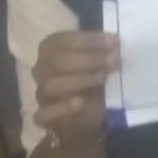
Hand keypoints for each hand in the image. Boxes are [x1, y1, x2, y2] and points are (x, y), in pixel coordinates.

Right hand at [31, 31, 118, 145]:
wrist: (87, 112)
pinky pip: (44, 113)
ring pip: (50, 85)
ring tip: (103, 78)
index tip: (114, 41)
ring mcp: (41, 93)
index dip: (89, 40)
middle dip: (89, 59)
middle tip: (114, 59)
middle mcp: (41, 69)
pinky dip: (62, 108)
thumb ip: (102, 51)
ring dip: (80, 80)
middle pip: (58, 61)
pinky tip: (80, 103)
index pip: (64, 40)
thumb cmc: (91, 78)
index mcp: (51, 48)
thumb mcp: (98, 60)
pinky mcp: (43, 116)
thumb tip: (117, 45)